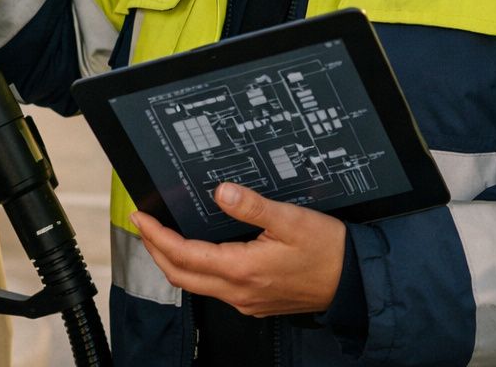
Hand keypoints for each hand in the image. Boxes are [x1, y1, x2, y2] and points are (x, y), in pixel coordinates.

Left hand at [132, 183, 346, 317]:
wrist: (353, 282)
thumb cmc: (327, 250)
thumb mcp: (292, 219)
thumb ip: (253, 205)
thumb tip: (221, 192)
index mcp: (242, 269)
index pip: (183, 254)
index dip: (157, 235)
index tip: (142, 217)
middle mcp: (238, 291)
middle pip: (180, 275)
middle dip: (156, 250)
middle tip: (144, 226)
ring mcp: (245, 301)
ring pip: (196, 284)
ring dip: (174, 261)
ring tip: (165, 236)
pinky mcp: (254, 303)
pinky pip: (214, 289)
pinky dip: (196, 270)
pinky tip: (200, 253)